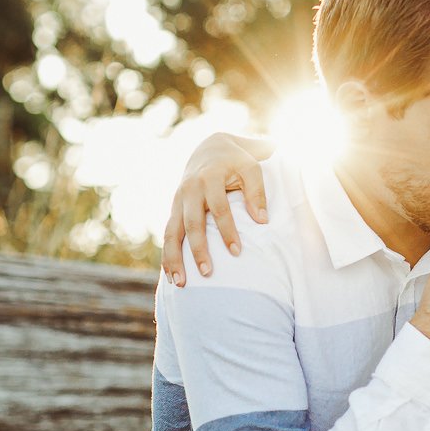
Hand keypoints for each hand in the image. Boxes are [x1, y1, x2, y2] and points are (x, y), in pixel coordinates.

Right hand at [161, 134, 270, 285]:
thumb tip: (262, 221)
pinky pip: (167, 233)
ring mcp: (178, 200)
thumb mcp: (251, 168)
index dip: (228, 230)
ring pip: (172, 231)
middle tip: (208, 273)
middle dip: (198, 249)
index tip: (237, 252)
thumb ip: (257, 192)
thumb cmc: (237, 161)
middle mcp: (189, 189)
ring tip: (180, 283)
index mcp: (209, 177)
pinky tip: (170, 274)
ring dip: (174, 257)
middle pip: (192, 223)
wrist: (211, 147)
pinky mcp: (174, 208)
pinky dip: (167, 254)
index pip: (219, 208)